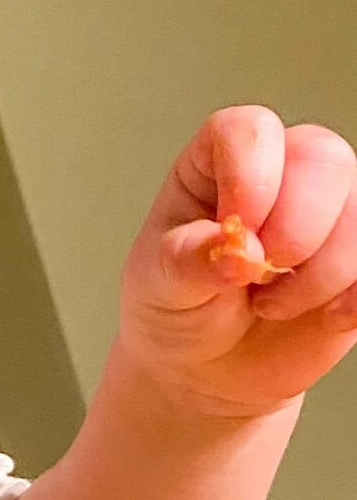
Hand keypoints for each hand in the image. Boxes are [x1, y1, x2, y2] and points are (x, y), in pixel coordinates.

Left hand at [120, 106, 356, 418]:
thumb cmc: (176, 307)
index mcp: (219, 162)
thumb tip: (237, 249)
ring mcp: (330, 213)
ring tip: (271, 304)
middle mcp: (284, 175)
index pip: (251, 131)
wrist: (205, 368)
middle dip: (295, 229)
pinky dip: (355, 297)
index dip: (251, 177)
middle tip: (255, 276)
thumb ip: (190, 260)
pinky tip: (323, 318)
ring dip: (320, 274)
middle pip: (324, 158)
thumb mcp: (161, 284)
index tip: (235, 230)